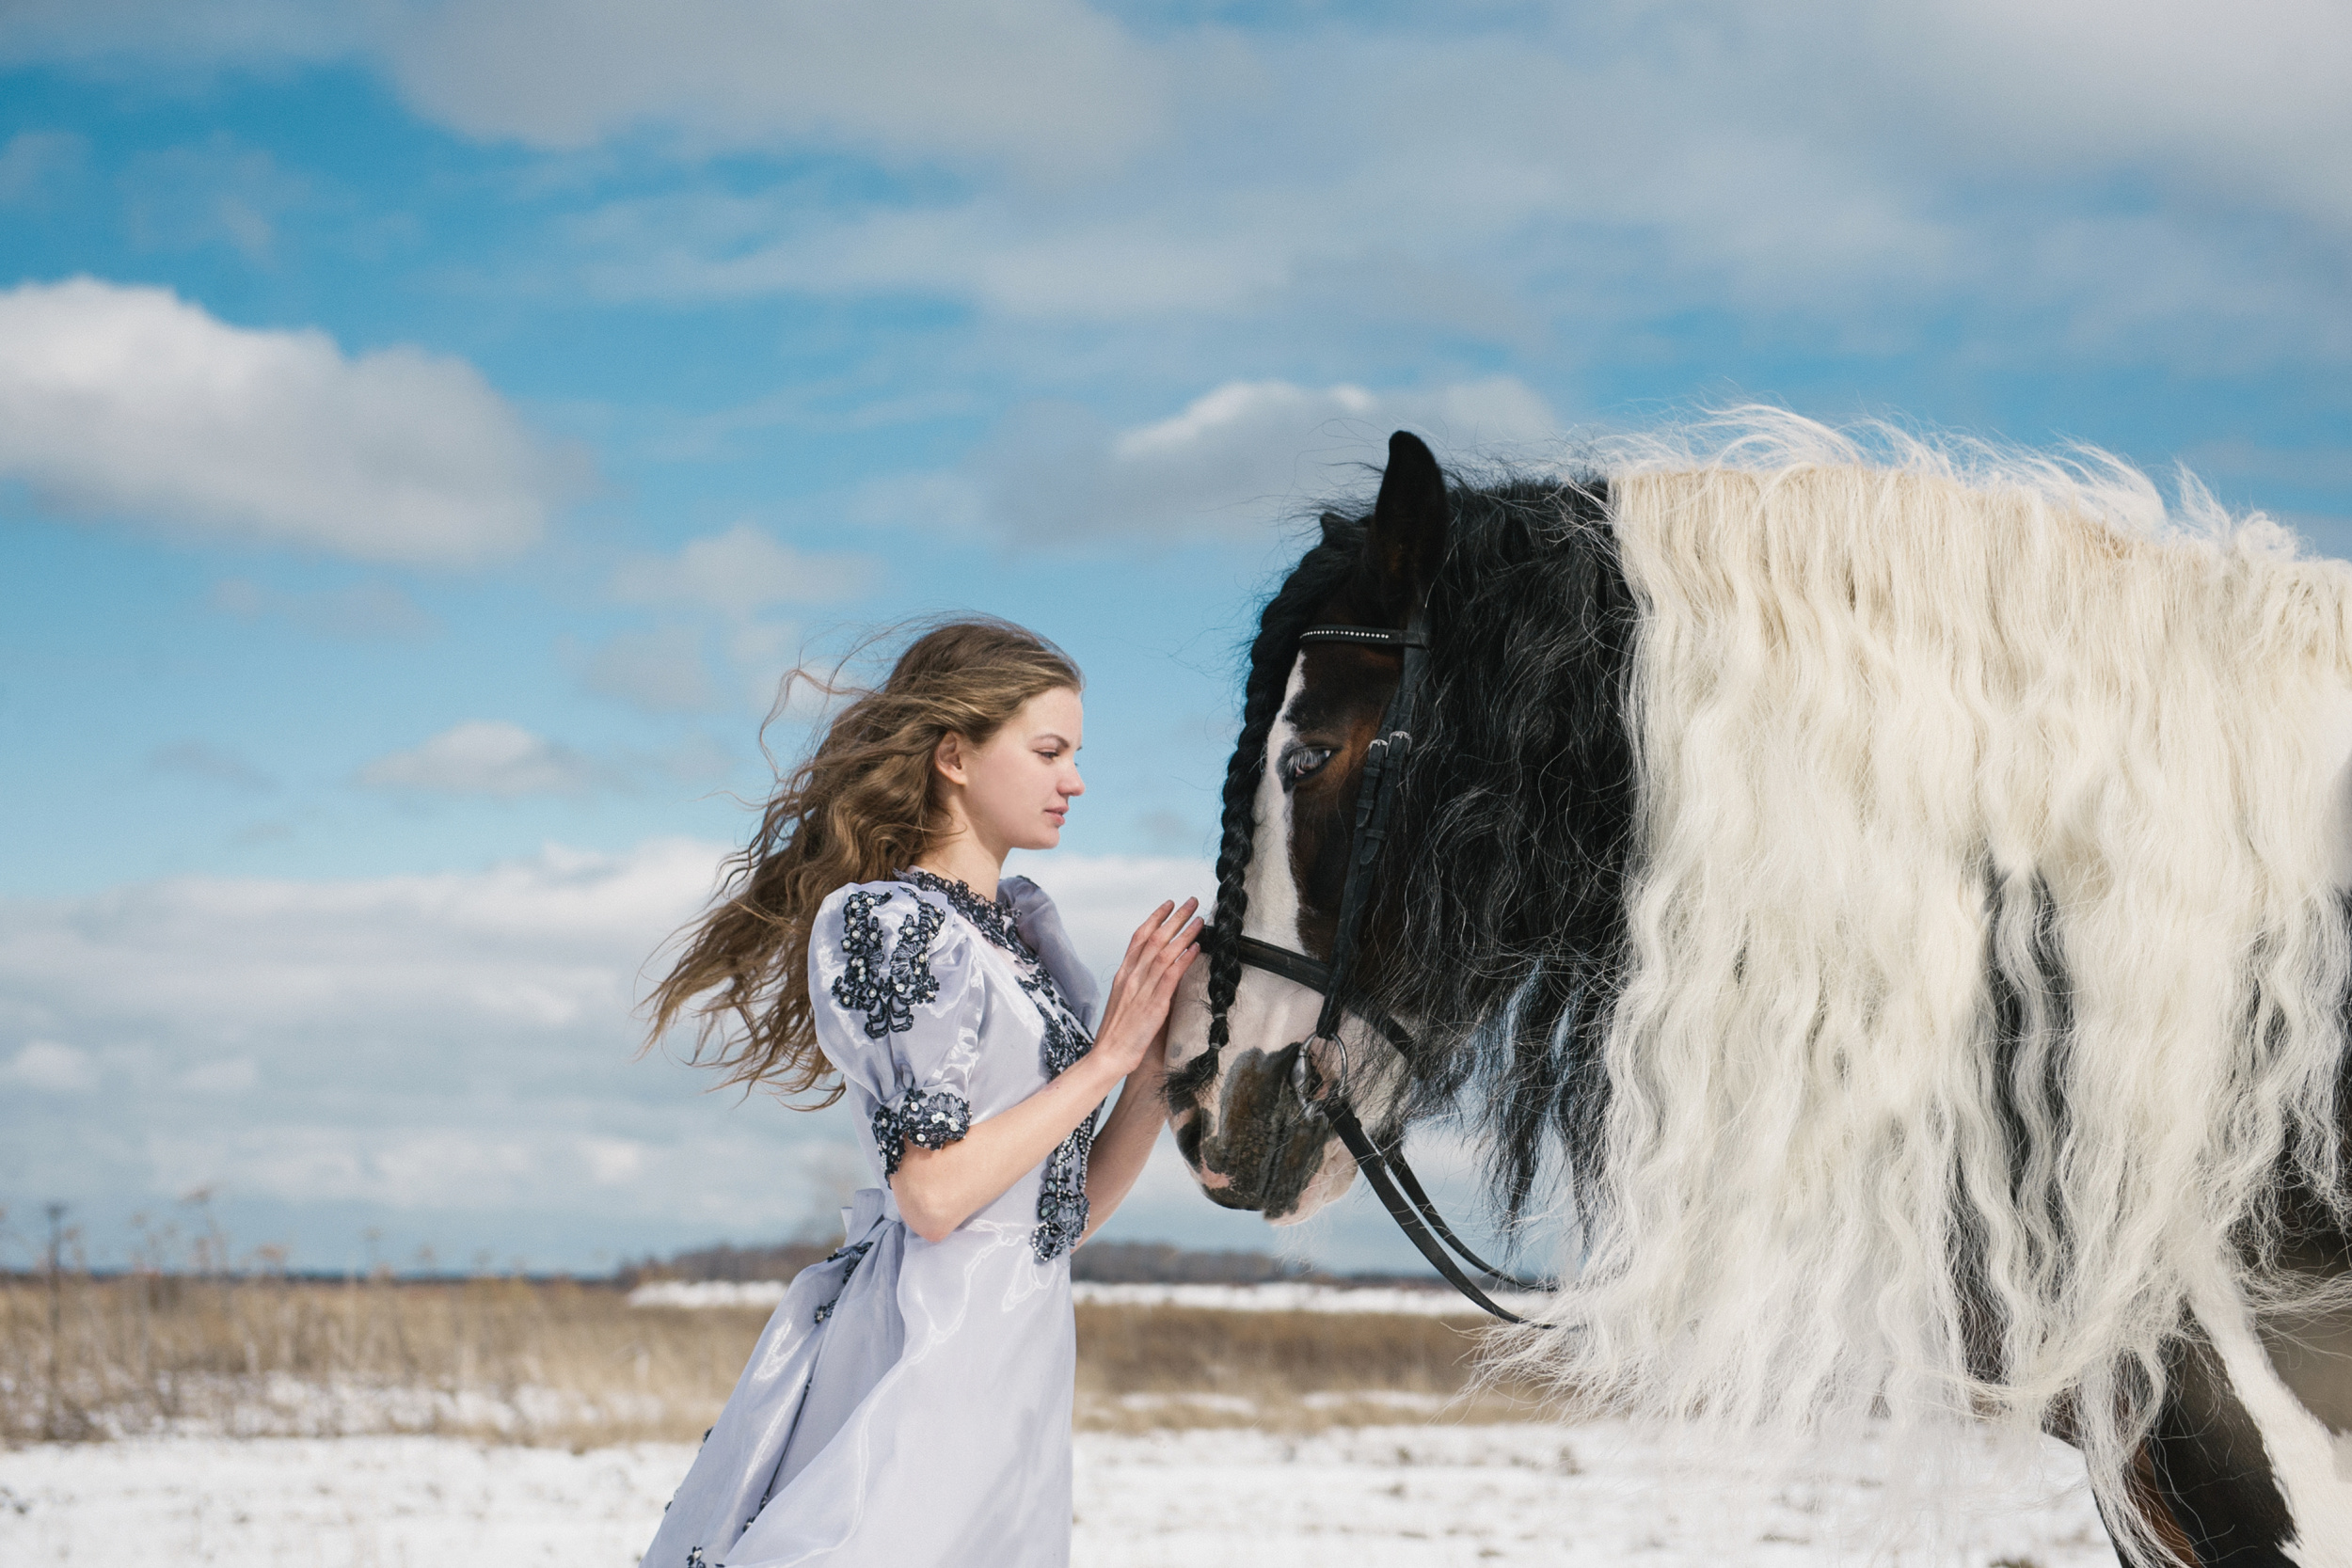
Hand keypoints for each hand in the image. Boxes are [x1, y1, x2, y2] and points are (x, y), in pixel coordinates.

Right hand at [1088, 898, 1201, 1083]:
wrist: (1108, 1055)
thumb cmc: (1117, 1033)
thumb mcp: (1125, 1001)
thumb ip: (1139, 984)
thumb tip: (1159, 972)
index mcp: (1123, 974)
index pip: (1139, 937)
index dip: (1155, 918)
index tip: (1168, 904)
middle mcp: (1131, 976)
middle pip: (1154, 938)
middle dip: (1174, 917)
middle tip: (1191, 901)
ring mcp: (1142, 989)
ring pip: (1164, 952)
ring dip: (1184, 933)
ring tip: (1200, 919)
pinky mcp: (1153, 1005)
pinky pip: (1171, 976)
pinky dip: (1184, 959)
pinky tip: (1197, 948)